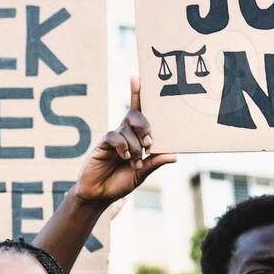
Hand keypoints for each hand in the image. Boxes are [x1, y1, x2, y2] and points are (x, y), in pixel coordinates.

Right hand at [74, 76, 176, 204]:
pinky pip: (114, 136)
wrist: (99, 195)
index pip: (139, 112)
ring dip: (135, 146)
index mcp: (136, 137)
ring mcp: (114, 138)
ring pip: (127, 129)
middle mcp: (125, 134)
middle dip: (145, 127)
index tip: (138, 78)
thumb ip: (155, 163)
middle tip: (150, 143)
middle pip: (135, 116)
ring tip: (135, 162)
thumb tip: (174, 155)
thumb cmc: (120, 183)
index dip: (138, 95)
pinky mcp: (103, 144)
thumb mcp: (142, 174)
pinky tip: (125, 157)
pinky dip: (123, 146)